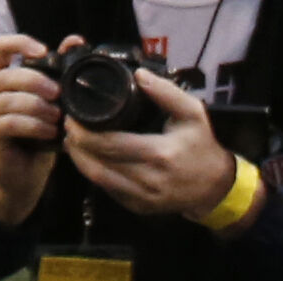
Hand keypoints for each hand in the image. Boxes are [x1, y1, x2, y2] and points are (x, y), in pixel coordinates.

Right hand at [0, 35, 69, 227]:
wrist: (22, 178)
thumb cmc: (35, 137)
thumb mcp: (47, 103)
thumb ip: (56, 72)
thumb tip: (75, 41)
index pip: (0, 47)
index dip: (21, 43)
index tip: (44, 52)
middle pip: (9, 74)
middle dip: (38, 82)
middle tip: (59, 94)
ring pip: (11, 99)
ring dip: (40, 108)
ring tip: (58, 118)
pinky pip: (10, 122)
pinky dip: (34, 125)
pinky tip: (50, 132)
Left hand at [62, 70, 238, 219]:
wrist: (215, 187)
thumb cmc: (201, 146)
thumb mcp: (192, 113)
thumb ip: (166, 92)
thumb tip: (138, 74)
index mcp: (160, 154)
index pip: (111, 145)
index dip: (85, 133)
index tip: (72, 118)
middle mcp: (149, 180)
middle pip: (99, 165)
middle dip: (77, 145)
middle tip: (68, 126)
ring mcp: (143, 198)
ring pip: (100, 181)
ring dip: (80, 161)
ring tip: (72, 141)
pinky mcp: (140, 207)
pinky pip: (109, 191)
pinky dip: (95, 174)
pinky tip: (88, 158)